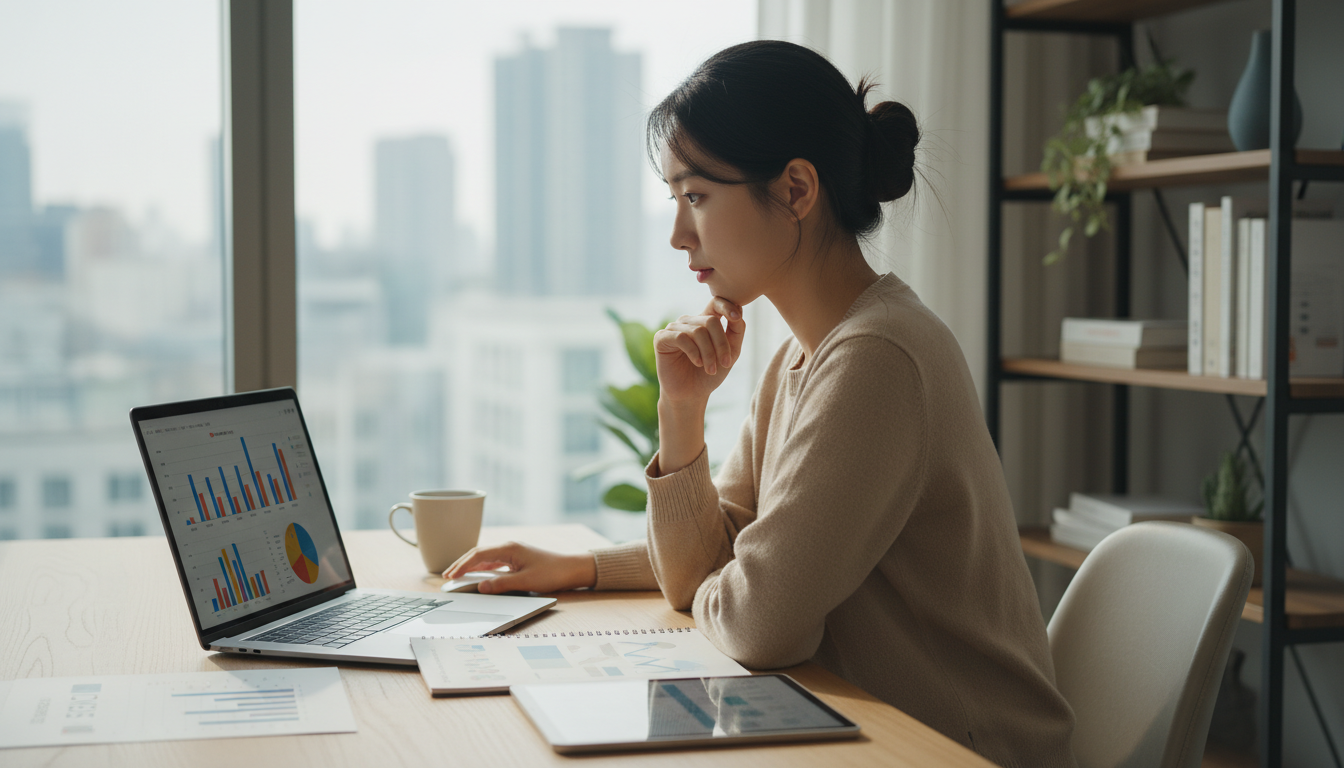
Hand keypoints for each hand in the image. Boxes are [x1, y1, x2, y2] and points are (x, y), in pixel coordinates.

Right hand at [442, 542, 596, 594]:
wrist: (572, 568)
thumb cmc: (552, 573)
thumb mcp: (525, 582)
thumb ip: (501, 584)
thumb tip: (480, 587)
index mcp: (509, 549)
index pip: (478, 554)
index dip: (462, 565)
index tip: (450, 576)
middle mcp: (509, 547)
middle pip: (479, 553)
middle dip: (461, 564)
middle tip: (446, 575)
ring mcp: (513, 553)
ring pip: (486, 558)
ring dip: (471, 566)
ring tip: (457, 575)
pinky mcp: (517, 559)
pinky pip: (494, 562)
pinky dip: (482, 568)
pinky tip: (477, 575)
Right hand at [653, 297, 745, 406]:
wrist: (691, 395)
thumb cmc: (710, 374)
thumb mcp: (730, 353)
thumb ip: (736, 332)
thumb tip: (738, 311)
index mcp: (705, 321)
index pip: (716, 302)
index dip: (727, 306)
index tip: (737, 317)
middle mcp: (689, 321)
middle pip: (710, 321)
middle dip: (721, 344)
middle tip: (726, 364)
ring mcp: (674, 328)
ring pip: (697, 331)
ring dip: (709, 353)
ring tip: (710, 369)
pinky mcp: (662, 338)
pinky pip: (681, 337)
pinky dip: (693, 351)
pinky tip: (697, 363)